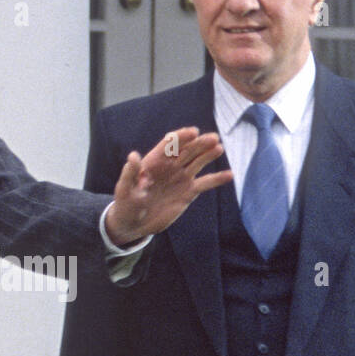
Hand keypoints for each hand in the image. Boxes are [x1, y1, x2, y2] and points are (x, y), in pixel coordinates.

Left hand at [104, 127, 231, 245]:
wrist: (134, 223)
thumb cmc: (126, 204)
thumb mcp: (125, 189)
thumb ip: (130, 173)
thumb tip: (133, 155)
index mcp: (154, 161)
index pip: (169, 144)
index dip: (181, 137)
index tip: (193, 132)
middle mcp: (170, 166)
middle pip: (187, 150)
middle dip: (199, 143)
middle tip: (213, 138)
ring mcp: (181, 178)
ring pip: (197, 162)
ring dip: (208, 155)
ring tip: (219, 148)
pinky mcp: (188, 192)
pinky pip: (205, 183)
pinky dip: (217, 179)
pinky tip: (230, 175)